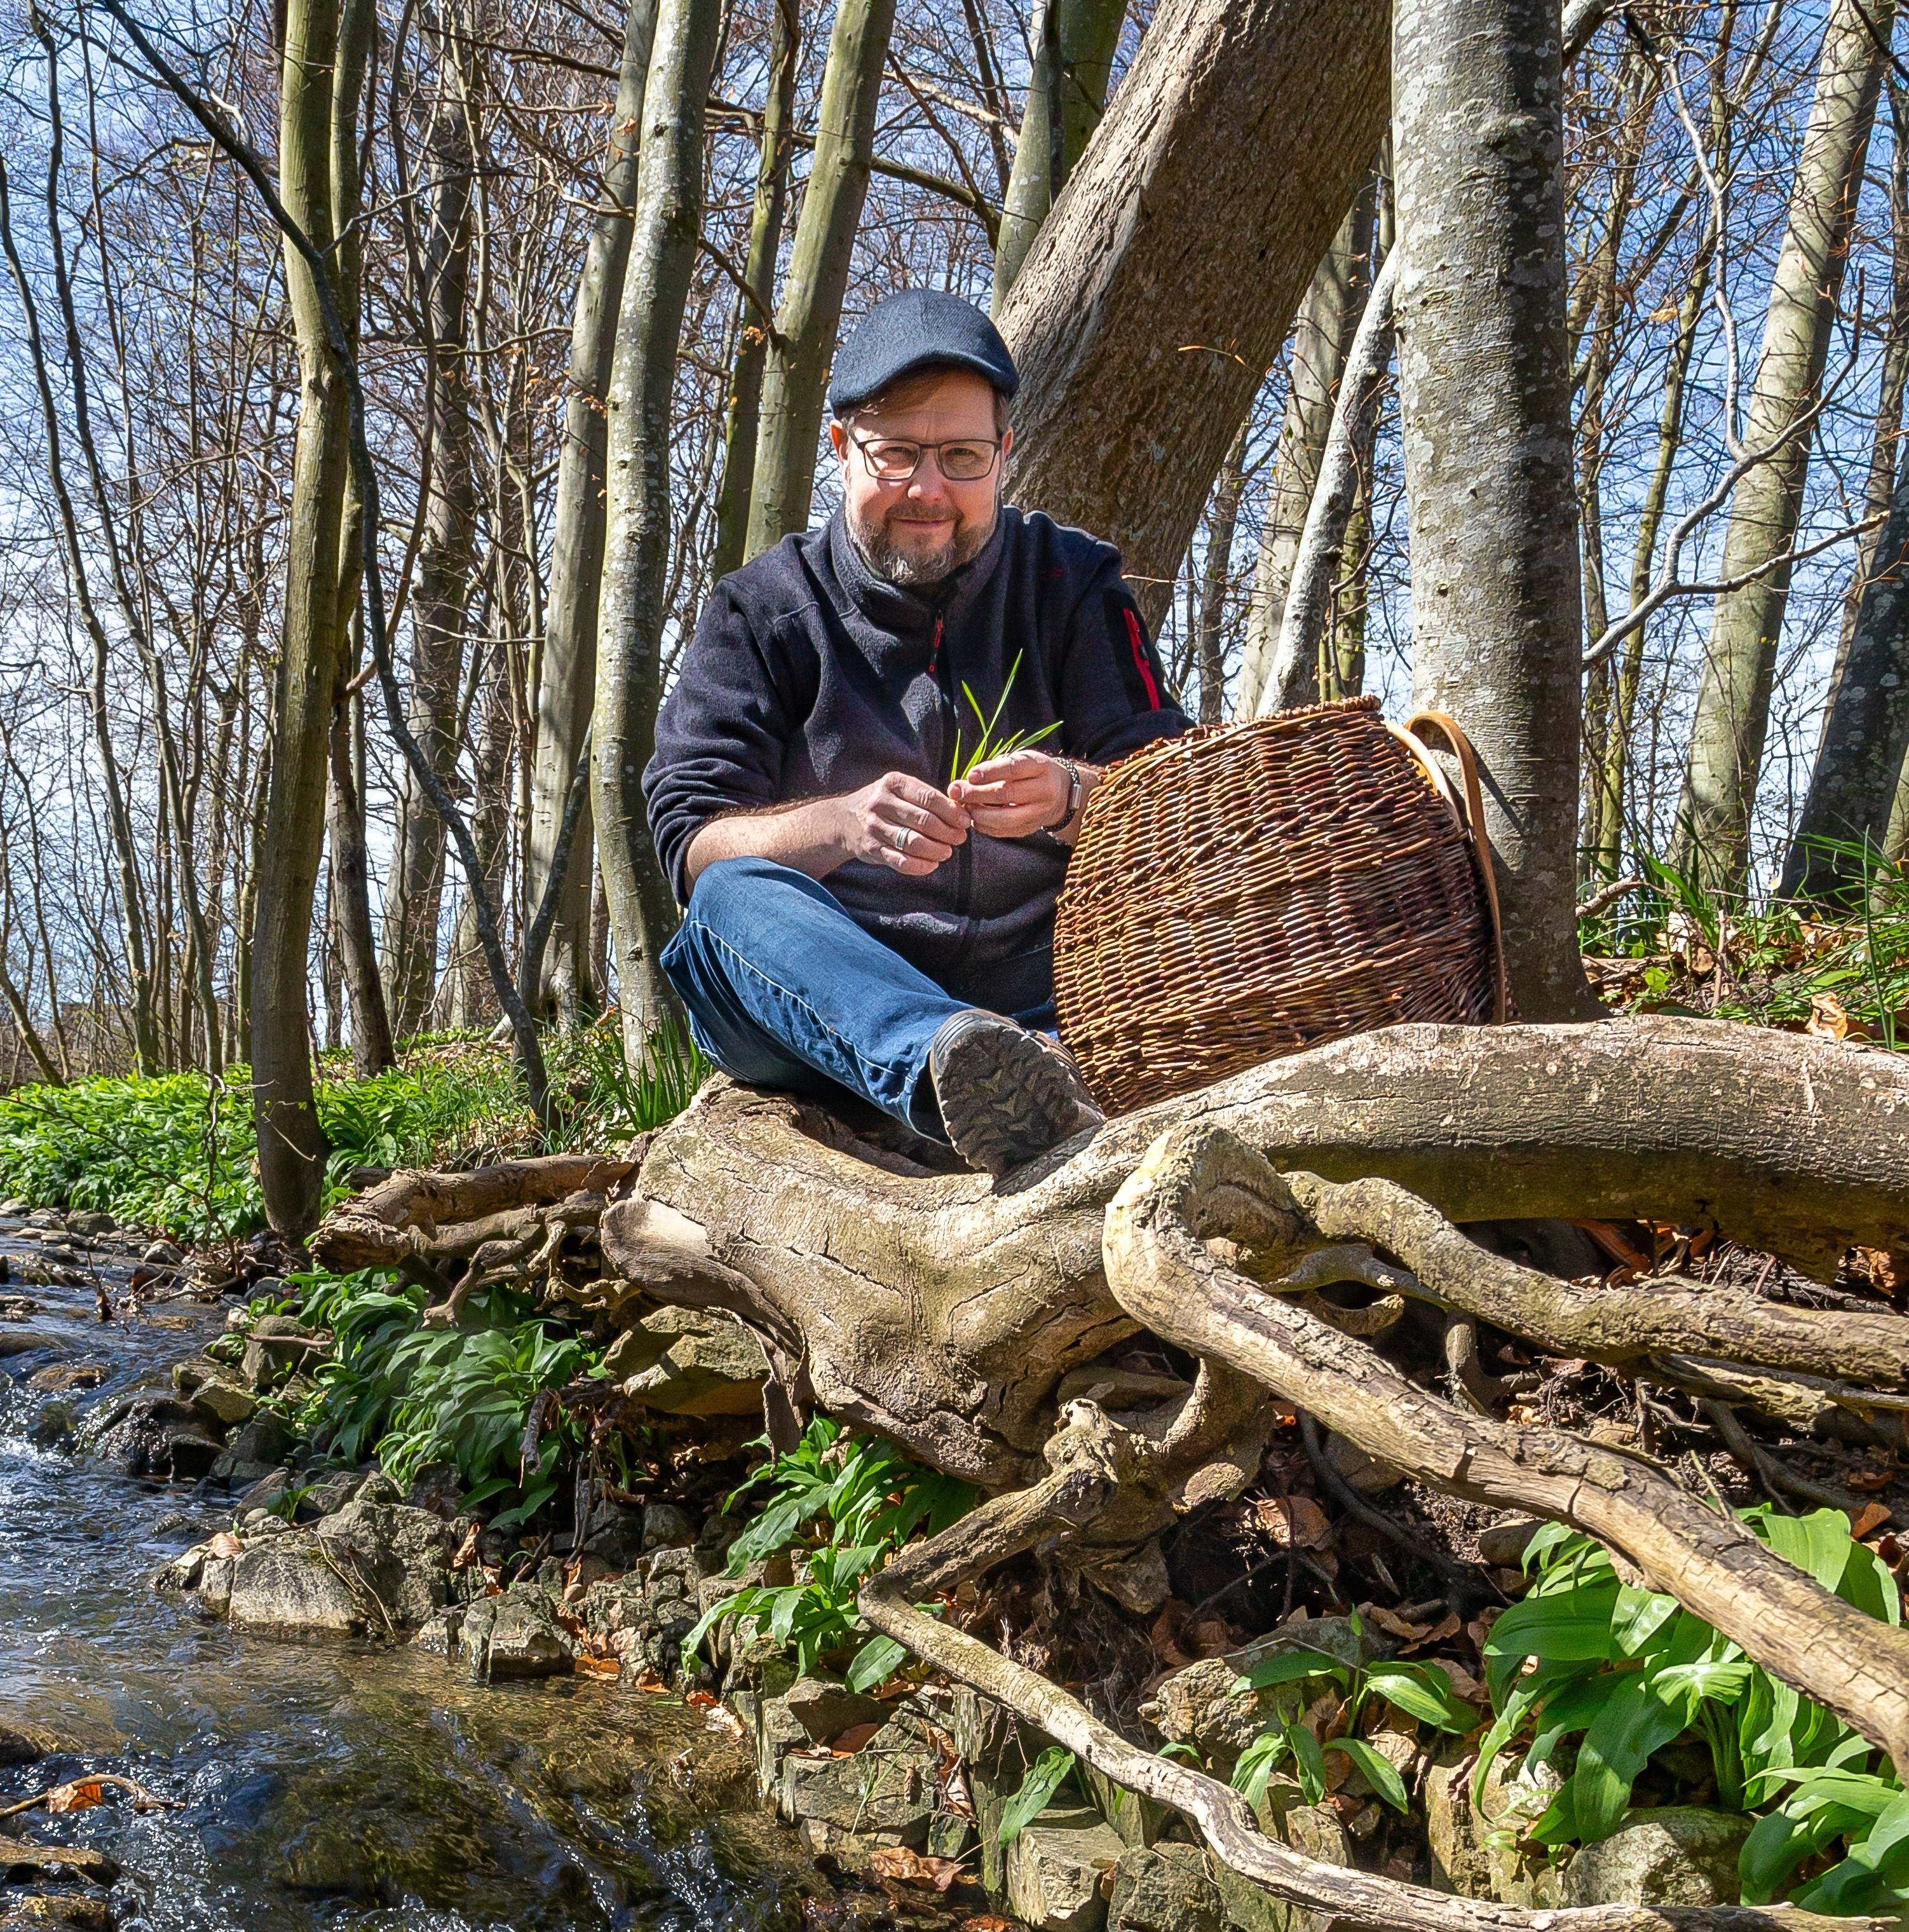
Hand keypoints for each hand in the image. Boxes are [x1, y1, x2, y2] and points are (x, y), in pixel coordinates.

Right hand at [840, 771, 970, 874]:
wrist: (844, 820)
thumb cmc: (884, 803)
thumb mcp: (899, 789)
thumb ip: (926, 797)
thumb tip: (960, 811)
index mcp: (893, 783)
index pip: (929, 797)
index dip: (951, 811)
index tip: (965, 821)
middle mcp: (881, 803)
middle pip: (924, 821)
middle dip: (947, 832)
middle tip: (959, 839)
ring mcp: (875, 827)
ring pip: (914, 842)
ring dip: (936, 850)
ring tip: (946, 852)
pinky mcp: (872, 849)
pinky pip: (901, 862)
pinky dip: (921, 866)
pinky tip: (931, 864)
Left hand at [950, 748, 1069, 839]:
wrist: (1060, 793)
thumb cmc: (1031, 773)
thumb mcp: (1019, 762)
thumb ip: (993, 770)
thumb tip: (961, 784)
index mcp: (1040, 767)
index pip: (1013, 769)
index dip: (990, 772)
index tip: (970, 775)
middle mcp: (1043, 790)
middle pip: (1007, 794)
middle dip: (977, 793)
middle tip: (956, 791)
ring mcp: (1038, 813)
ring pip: (1005, 818)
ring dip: (978, 813)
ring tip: (964, 806)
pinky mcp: (1030, 829)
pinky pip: (1003, 831)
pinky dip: (984, 825)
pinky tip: (974, 816)